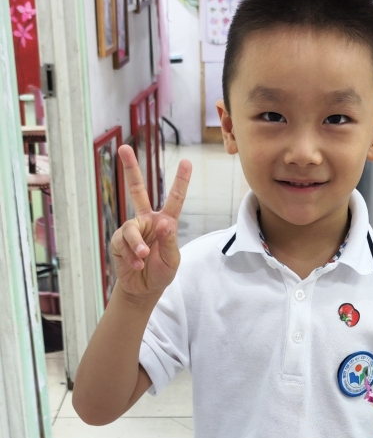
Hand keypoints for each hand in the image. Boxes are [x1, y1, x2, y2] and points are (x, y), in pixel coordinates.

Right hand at [111, 145, 191, 298]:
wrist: (143, 289)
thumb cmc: (161, 273)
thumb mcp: (172, 260)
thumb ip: (169, 242)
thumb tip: (163, 223)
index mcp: (165, 222)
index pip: (174, 199)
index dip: (181, 181)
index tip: (187, 161)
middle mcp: (147, 220)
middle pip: (137, 190)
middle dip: (130, 169)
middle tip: (123, 148)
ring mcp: (132, 229)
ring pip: (131, 228)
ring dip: (137, 244)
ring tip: (143, 257)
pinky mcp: (119, 241)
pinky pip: (123, 243)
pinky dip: (131, 255)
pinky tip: (136, 264)